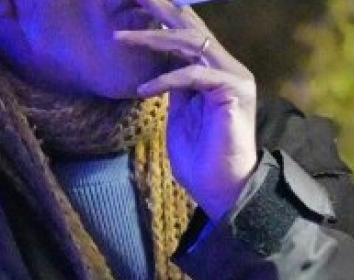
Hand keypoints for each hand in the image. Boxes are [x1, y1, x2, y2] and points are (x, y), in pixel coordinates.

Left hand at [114, 0, 257, 219]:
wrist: (221, 187)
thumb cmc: (200, 158)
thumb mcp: (179, 113)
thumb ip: (175, 86)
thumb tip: (161, 65)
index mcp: (214, 71)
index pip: (186, 35)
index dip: (160, 20)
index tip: (132, 8)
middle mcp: (227, 67)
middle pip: (190, 27)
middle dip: (158, 10)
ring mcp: (233, 77)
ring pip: (191, 43)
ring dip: (152, 39)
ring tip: (120, 38)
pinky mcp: (234, 90)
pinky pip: (193, 75)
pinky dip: (165, 79)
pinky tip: (142, 90)